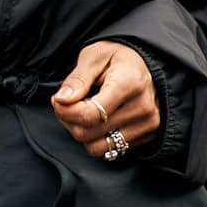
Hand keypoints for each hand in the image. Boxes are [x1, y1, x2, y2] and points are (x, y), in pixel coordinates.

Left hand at [51, 40, 159, 159]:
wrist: (146, 66)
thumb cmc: (118, 58)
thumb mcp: (94, 56)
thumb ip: (77, 79)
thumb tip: (62, 100)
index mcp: (129, 83)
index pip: (90, 114)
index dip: (65, 110)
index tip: (59, 99)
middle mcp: (142, 108)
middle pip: (88, 133)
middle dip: (69, 120)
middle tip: (70, 103)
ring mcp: (147, 125)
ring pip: (95, 147)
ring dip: (82, 132)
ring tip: (85, 112)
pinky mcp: (147, 137)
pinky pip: (109, 150)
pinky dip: (97, 138)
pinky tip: (100, 120)